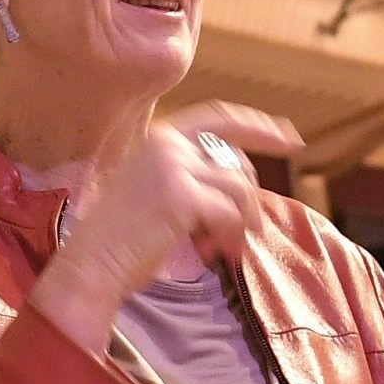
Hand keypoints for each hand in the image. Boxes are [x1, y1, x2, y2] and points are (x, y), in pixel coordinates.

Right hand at [27, 104, 303, 350]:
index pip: (221, 119)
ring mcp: (173, 166)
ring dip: (241, 225)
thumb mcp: (156, 189)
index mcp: (160, 137)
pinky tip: (214, 253)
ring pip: (241, 190)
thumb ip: (193, 175)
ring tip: (221, 248)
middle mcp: (167, 143)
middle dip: (247, 201)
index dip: (261, 127)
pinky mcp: (182, 195)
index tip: (292, 140)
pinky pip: (232, 213)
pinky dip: (231, 238)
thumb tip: (245, 182)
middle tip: (232, 236)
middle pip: (238, 162)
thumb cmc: (123, 238)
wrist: (91, 264)